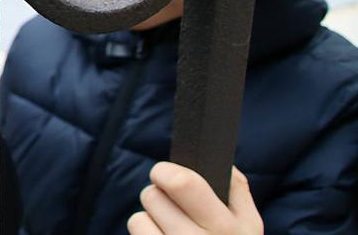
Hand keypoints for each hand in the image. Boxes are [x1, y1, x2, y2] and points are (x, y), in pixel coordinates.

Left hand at [127, 162, 262, 234]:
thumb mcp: (249, 226)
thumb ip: (236, 191)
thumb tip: (219, 160)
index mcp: (228, 229)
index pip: (182, 182)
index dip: (166, 172)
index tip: (166, 174)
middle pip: (152, 196)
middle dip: (157, 195)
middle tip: (171, 206)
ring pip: (138, 218)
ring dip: (149, 220)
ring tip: (169, 231)